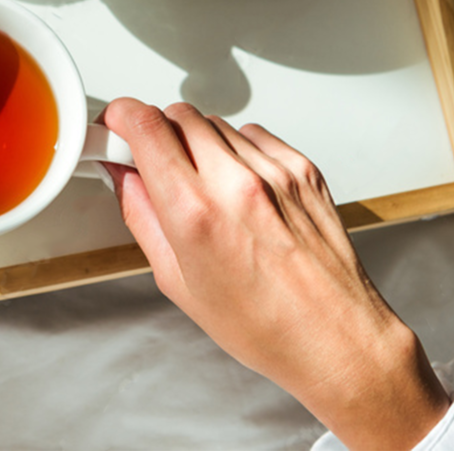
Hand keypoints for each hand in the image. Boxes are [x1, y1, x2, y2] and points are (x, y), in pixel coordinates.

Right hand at [102, 99, 450, 450]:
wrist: (337, 339)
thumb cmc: (264, 325)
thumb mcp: (177, 281)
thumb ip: (141, 216)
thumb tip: (124, 176)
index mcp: (194, 213)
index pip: (145, 125)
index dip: (121, 117)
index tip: (116, 126)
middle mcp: (234, 183)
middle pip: (176, 114)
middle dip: (157, 132)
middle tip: (157, 163)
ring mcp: (273, 171)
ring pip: (214, 121)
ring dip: (198, 141)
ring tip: (207, 186)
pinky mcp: (302, 167)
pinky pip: (253, 133)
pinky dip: (238, 150)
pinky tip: (241, 186)